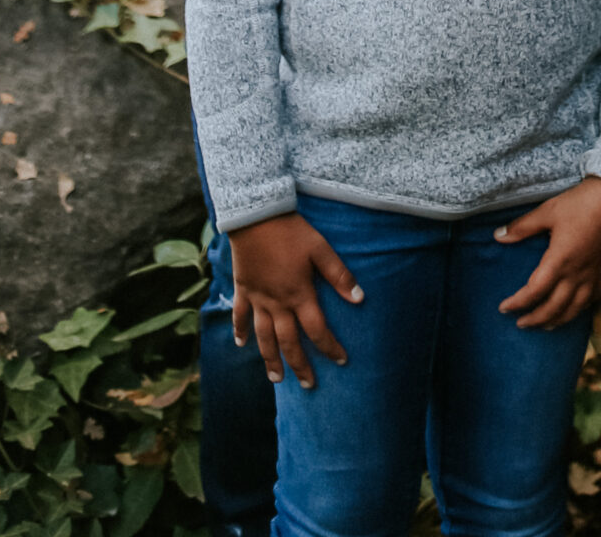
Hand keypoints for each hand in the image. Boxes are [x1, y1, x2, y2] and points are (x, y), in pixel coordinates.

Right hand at [230, 211, 363, 387]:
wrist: (256, 216)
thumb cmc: (292, 231)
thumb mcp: (320, 248)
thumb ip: (339, 274)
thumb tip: (359, 298)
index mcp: (298, 294)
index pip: (317, 330)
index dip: (330, 347)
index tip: (341, 361)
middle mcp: (277, 303)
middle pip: (289, 342)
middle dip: (300, 365)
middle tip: (308, 385)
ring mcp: (258, 298)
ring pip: (263, 337)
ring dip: (270, 358)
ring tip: (276, 379)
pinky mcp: (243, 289)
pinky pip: (240, 315)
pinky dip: (240, 331)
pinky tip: (241, 345)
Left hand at [495, 177, 600, 330]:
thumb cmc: (581, 202)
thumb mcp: (548, 211)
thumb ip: (522, 227)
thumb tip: (498, 236)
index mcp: (559, 261)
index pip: (534, 292)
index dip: (517, 303)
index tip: (504, 308)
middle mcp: (577, 274)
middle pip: (553, 308)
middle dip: (535, 320)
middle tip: (521, 324)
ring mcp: (594, 276)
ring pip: (575, 310)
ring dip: (557, 321)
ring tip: (546, 326)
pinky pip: (594, 300)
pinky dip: (581, 310)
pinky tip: (575, 310)